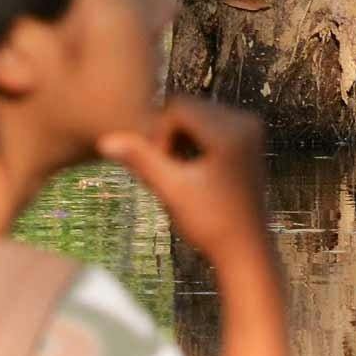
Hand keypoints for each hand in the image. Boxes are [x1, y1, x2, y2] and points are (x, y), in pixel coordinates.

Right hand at [98, 96, 270, 266]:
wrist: (245, 247)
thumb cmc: (209, 223)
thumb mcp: (172, 190)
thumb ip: (141, 161)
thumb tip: (104, 141)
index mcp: (232, 132)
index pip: (177, 108)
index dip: (160, 136)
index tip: (165, 169)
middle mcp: (247, 122)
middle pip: (188, 107)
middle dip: (171, 136)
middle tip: (174, 173)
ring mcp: (251, 128)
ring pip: (196, 115)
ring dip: (181, 139)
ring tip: (185, 174)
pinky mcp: (249, 137)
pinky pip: (210, 123)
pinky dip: (195, 141)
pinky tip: (196, 170)